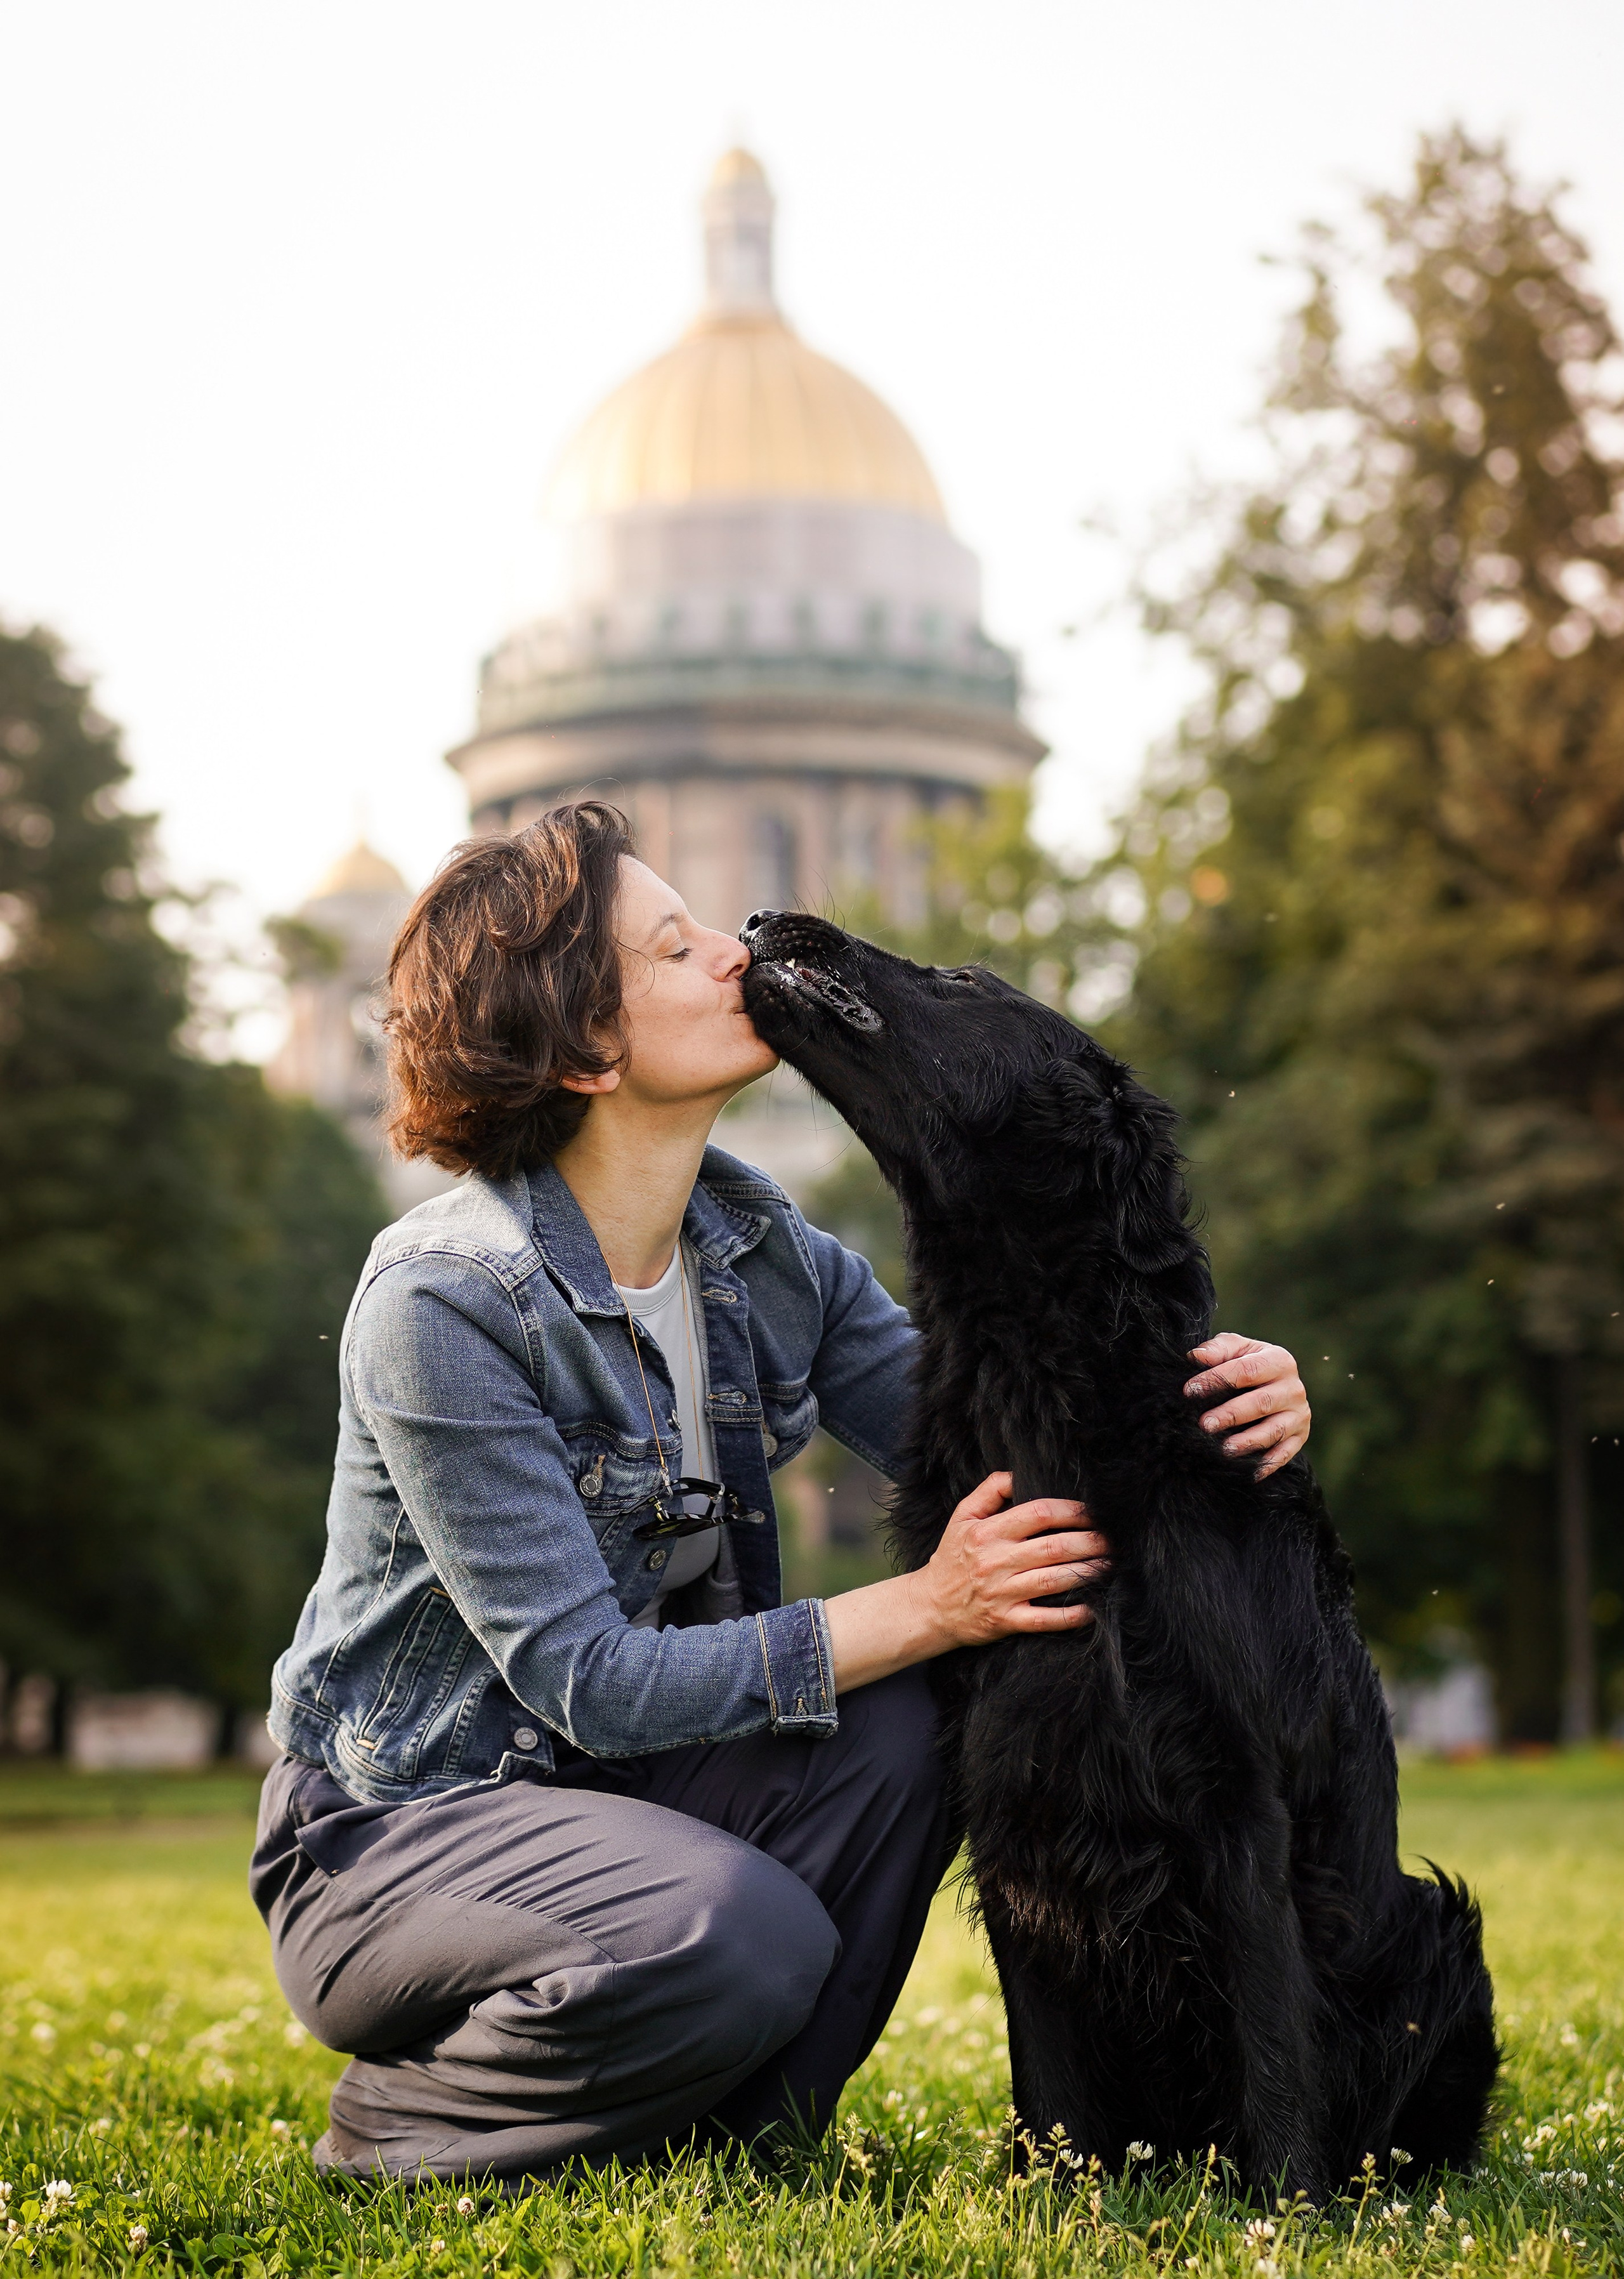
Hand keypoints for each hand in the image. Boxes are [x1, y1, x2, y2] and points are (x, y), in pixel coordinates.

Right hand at [917, 1472, 1110, 1645]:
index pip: (1037, 1513)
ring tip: (1109, 1565)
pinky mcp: (1005, 1621)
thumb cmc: (951, 1558)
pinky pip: (1044, 1620)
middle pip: (1052, 1547)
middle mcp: (995, 1562)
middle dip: (1088, 1542)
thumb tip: (1019, 1474)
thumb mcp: (962, 1518)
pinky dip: (1069, 1616)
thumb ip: (989, 1491)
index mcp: (987, 1533)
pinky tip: (1092, 1609)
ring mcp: (1001, 1593)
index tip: (1092, 1512)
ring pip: (1053, 1581)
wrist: (930, 1606)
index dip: (1070, 1511)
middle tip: (1112, 1540)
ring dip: (1086, 1573)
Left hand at [1183, 1333, 1310, 1478]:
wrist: (1275, 1382)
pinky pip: (1286, 1453)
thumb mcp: (1236, 1349)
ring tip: (1224, 1449)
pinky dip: (1268, 1464)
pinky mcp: (1300, 1436)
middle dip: (1231, 1415)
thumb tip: (1195, 1357)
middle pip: (1261, 1403)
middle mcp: (1294, 1388)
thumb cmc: (1248, 1364)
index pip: (1246, 1370)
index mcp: (1279, 1360)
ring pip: (1274, 1431)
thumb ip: (1218, 1349)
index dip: (1216, 1380)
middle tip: (1205, 1425)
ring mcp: (1299, 1414)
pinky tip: (1249, 1473)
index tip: (1190, 1391)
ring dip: (1248, 1442)